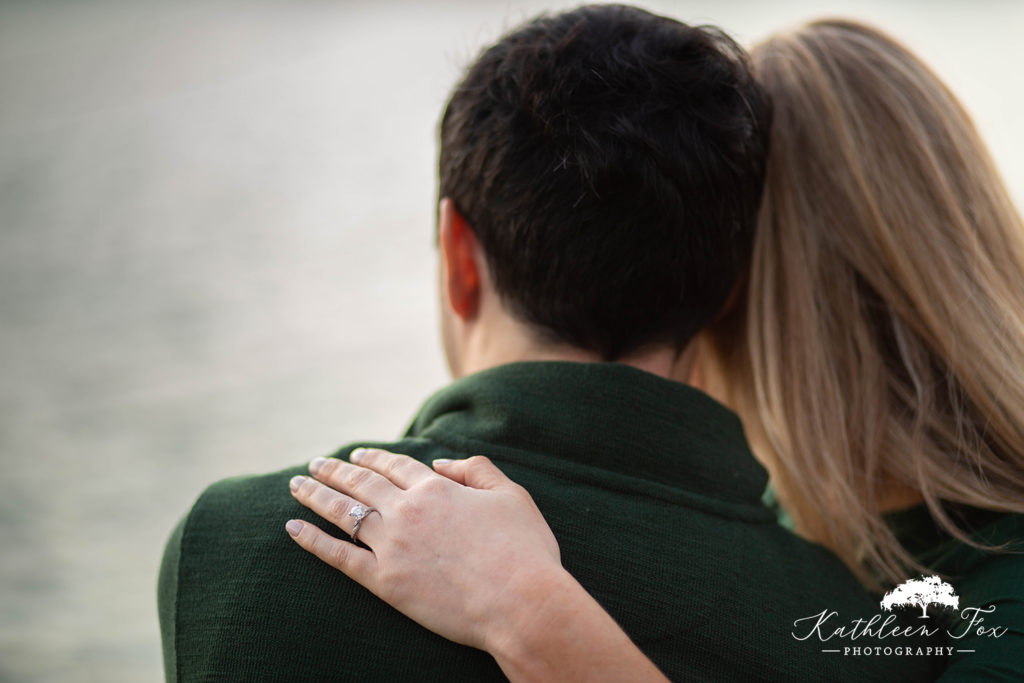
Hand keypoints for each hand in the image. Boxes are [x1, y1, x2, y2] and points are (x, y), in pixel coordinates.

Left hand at [285, 449, 563, 652]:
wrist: (521, 603)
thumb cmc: (525, 551)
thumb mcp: (512, 495)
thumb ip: (478, 470)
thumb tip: (442, 463)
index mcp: (437, 488)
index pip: (394, 465)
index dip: (372, 457)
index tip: (354, 455)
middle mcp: (408, 510)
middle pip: (361, 482)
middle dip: (333, 470)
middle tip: (314, 464)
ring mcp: (393, 546)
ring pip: (343, 512)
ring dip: (316, 495)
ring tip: (296, 485)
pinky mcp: (384, 582)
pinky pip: (338, 557)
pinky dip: (312, 541)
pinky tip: (293, 529)